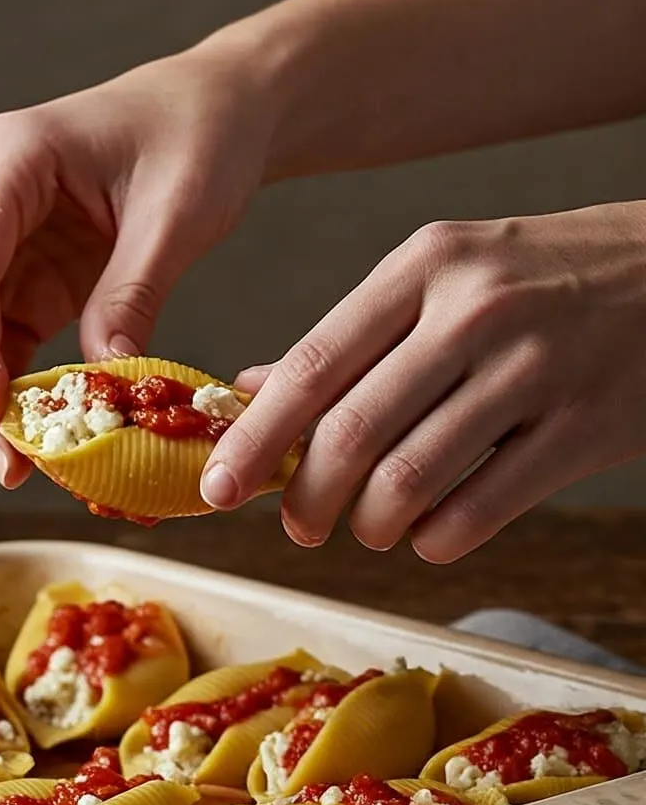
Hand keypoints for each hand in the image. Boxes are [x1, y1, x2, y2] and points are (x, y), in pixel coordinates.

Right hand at [0, 45, 273, 480]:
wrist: (218, 109)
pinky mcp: (13, 273)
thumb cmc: (201, 137)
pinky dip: (7, 391)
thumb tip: (103, 382)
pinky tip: (36, 436)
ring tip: (19, 464)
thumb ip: (132, 294)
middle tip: (9, 464)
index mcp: (8, 158)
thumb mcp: (177, 215)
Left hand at [202, 204, 645, 560]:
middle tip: (297, 528)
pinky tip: (429, 533)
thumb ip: (348, 336)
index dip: (254, 438)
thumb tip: (245, 392)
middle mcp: (475, 312)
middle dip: (307, 498)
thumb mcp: (442, 275)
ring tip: (366, 529)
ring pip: (412, 477)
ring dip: (370, 524)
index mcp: (423, 267)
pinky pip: (484, 507)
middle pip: (353, 432)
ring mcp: (537, 368)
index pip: (312, 365)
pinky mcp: (588, 425)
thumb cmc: (541, 277)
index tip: (216, 486)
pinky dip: (438, 537)